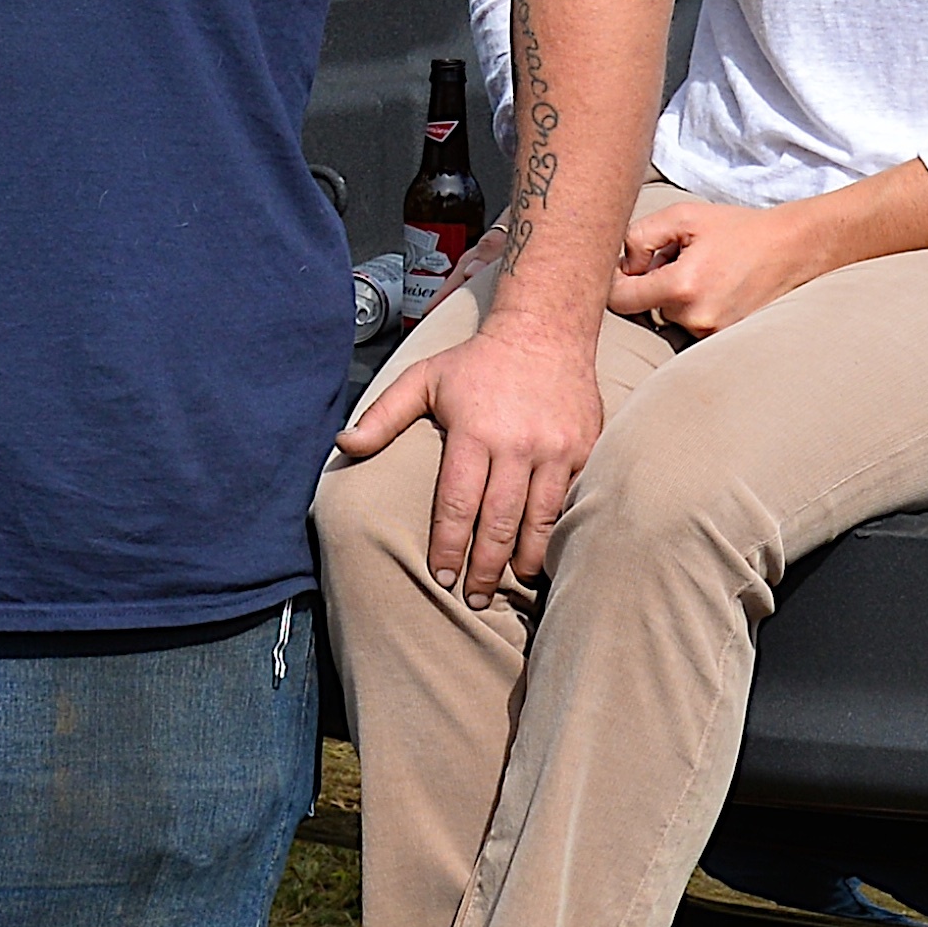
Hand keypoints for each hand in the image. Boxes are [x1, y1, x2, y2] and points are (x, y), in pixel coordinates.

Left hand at [339, 315, 605, 596]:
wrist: (546, 327)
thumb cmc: (478, 360)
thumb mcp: (423, 378)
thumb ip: (383, 415)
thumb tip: (343, 445)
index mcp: (475, 432)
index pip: (457, 505)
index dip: (448, 547)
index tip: (440, 578)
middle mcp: (517, 444)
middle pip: (499, 522)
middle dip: (483, 568)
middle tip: (472, 598)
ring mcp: (556, 449)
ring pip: (540, 519)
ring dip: (524, 558)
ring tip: (511, 584)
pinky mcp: (584, 448)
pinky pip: (570, 500)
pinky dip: (558, 530)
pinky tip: (547, 552)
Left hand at [607, 196, 834, 336]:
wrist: (793, 248)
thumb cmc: (739, 229)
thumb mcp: (684, 216)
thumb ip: (639, 236)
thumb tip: (623, 265)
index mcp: (682, 286)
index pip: (619, 300)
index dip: (616, 281)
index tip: (629, 267)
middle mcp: (696, 318)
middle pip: (648, 307)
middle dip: (657, 282)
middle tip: (686, 258)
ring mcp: (713, 334)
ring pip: (672, 317)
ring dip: (679, 297)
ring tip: (708, 272)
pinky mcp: (726, 340)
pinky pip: (693, 326)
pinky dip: (698, 308)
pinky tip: (719, 288)